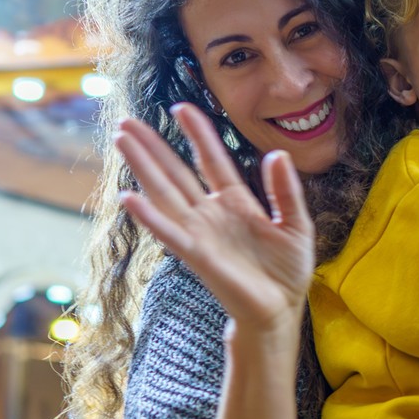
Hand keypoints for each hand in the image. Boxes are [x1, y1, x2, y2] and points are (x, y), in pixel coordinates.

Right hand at [113, 105, 314, 330]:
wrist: (280, 311)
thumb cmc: (287, 271)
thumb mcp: (296, 224)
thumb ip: (286, 191)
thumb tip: (276, 154)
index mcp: (236, 203)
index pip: (212, 160)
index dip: (198, 134)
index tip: (181, 107)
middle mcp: (211, 214)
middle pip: (176, 172)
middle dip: (153, 147)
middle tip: (126, 122)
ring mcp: (201, 233)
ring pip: (166, 193)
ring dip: (143, 167)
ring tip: (122, 141)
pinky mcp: (197, 256)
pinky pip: (170, 233)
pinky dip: (149, 217)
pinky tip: (129, 197)